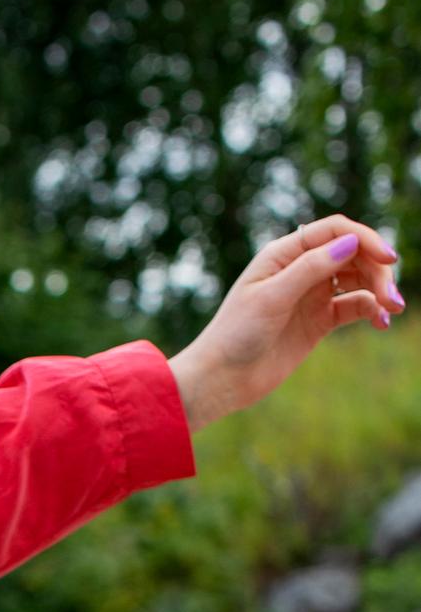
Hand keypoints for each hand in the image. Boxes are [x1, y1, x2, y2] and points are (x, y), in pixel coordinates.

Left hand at [168, 215, 401, 432]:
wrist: (220, 380)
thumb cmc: (235, 335)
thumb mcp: (271, 298)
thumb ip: (309, 269)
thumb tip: (349, 243)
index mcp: (284, 253)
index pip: (334, 231)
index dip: (364, 239)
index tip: (388, 257)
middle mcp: (300, 269)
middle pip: (352, 255)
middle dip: (376, 270)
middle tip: (391, 297)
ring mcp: (311, 295)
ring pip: (356, 280)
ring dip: (378, 290)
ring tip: (391, 310)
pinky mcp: (317, 322)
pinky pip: (352, 307)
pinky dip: (369, 310)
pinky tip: (380, 321)